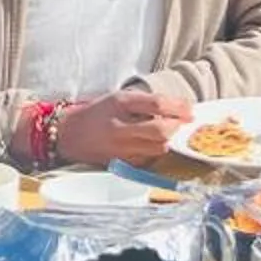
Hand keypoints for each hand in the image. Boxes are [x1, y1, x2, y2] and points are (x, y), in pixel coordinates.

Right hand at [55, 82, 191, 166]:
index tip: (190, 110)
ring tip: (165, 132)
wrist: (70, 134)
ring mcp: (120, 148)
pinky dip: (154, 151)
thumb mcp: (119, 98)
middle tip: (182, 123)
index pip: (157, 104)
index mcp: (120, 103)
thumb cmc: (98, 112)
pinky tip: (149, 144)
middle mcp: (120, 126)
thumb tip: (178, 109)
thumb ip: (146, 102)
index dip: (178, 107)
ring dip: (167, 140)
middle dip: (177, 127)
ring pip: (158, 147)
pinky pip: (148, 159)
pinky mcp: (120, 163)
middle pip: (161, 130)